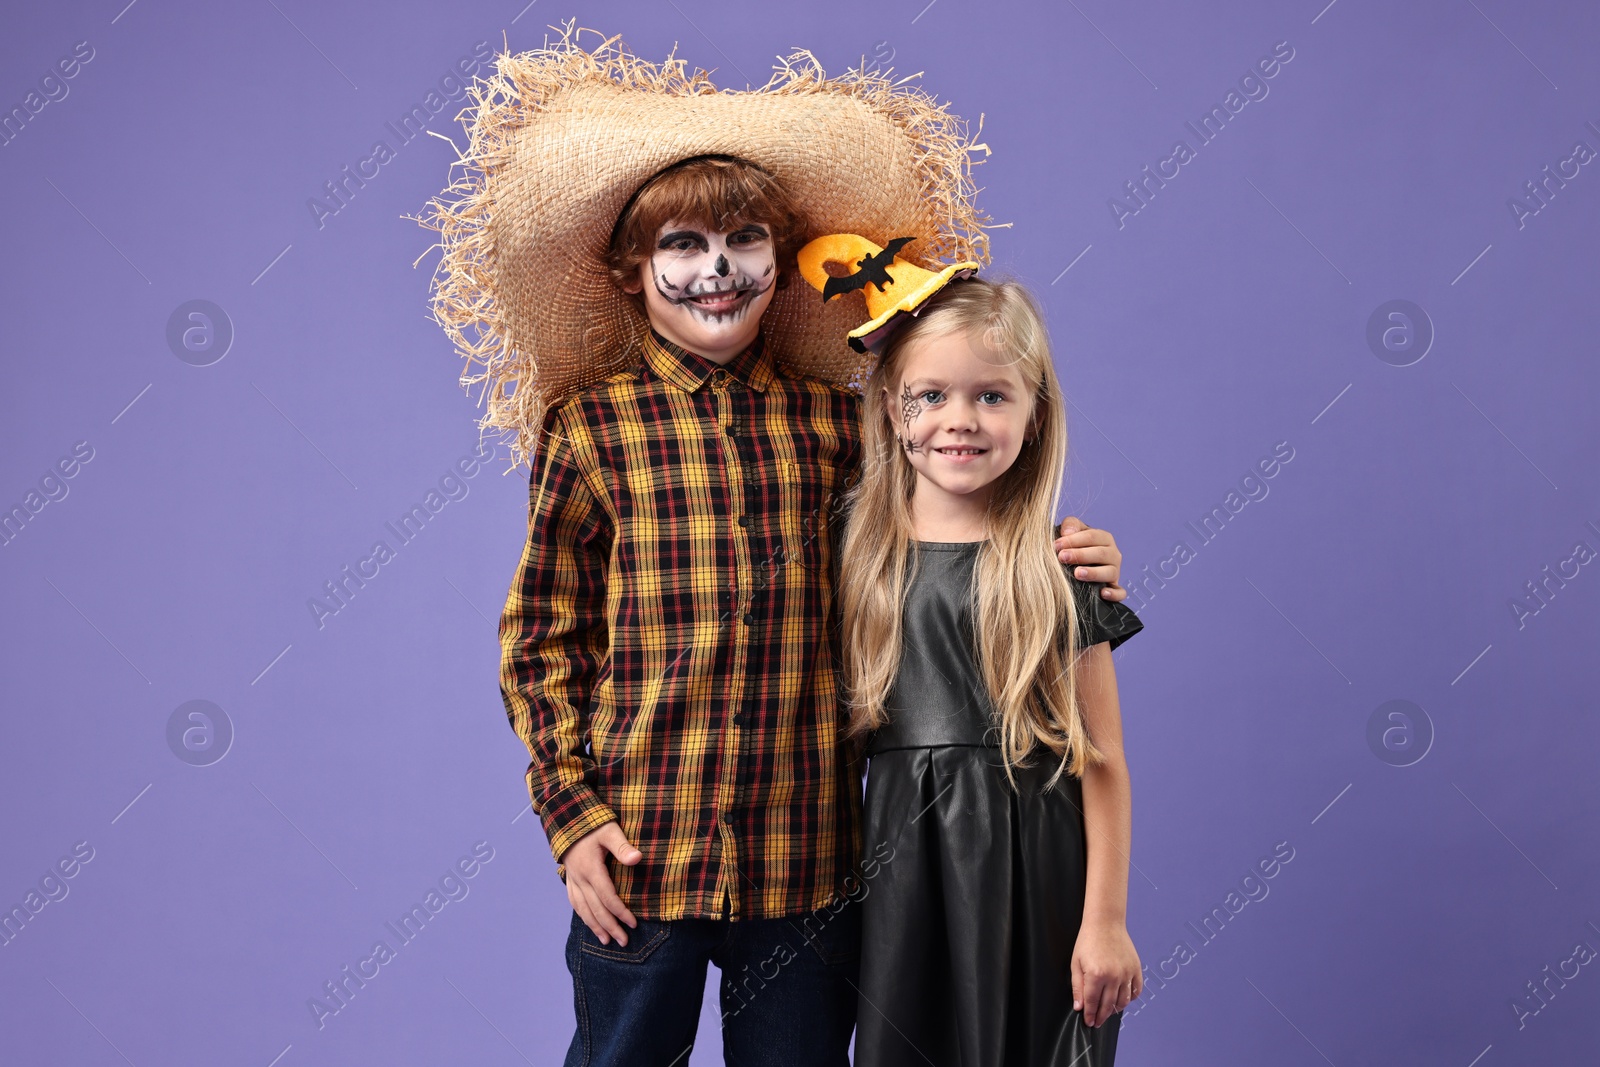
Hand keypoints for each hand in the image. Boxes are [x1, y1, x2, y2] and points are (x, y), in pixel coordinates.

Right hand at [560, 821, 641, 945]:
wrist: (567, 819)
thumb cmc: (592, 824)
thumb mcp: (610, 830)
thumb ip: (623, 846)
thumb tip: (638, 859)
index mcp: (591, 868)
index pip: (608, 897)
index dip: (621, 912)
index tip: (633, 924)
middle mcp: (580, 878)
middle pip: (596, 909)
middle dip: (611, 927)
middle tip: (624, 941)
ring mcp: (573, 880)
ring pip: (584, 909)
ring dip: (596, 926)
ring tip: (607, 941)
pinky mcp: (570, 879)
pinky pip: (575, 902)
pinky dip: (584, 916)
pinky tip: (591, 924)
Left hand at [1055, 516, 1126, 601]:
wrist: (1077, 564)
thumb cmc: (1074, 545)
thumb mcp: (1072, 532)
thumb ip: (1070, 525)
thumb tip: (1067, 532)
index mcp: (1104, 538)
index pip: (1091, 536)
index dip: (1074, 540)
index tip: (1057, 545)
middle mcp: (1113, 554)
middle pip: (1100, 553)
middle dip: (1080, 555)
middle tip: (1062, 557)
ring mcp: (1115, 571)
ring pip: (1109, 572)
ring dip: (1094, 573)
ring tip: (1077, 573)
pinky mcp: (1115, 588)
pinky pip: (1119, 592)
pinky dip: (1114, 594)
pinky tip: (1102, 593)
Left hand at [1072, 920, 1141, 1026]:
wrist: (1105, 923)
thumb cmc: (1088, 941)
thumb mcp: (1076, 963)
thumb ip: (1078, 987)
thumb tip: (1079, 1007)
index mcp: (1096, 975)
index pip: (1093, 1003)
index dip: (1090, 1015)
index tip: (1089, 1022)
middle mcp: (1114, 976)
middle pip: (1108, 1005)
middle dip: (1101, 1016)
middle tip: (1097, 1022)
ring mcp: (1127, 973)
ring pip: (1123, 1001)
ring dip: (1115, 1010)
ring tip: (1108, 1012)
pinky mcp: (1136, 969)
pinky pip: (1136, 990)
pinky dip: (1130, 998)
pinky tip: (1123, 1000)